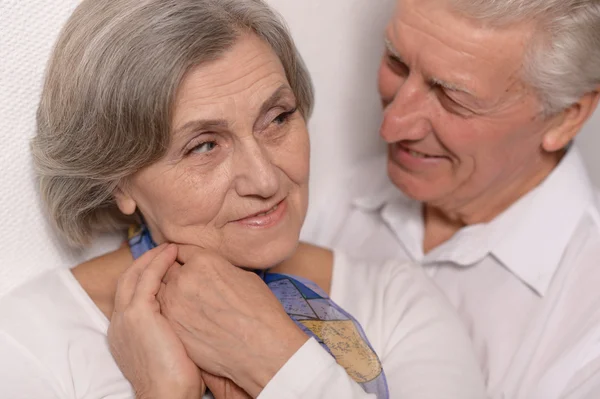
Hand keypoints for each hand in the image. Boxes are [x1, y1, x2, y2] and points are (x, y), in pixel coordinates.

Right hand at [108, 244, 203, 398]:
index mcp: (125, 332)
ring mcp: (127, 316)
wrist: (168, 395)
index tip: (164, 265)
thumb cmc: (177, 378)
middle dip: (145, 261)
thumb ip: (173, 325)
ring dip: (153, 257)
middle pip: (128, 279)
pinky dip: (159, 262)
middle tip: (165, 249)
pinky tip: (172, 254)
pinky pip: (148, 278)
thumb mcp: (170, 345)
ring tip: (170, 247)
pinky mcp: (138, 313)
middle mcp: (120, 322)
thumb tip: (192, 311)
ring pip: (135, 274)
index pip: (130, 294)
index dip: (145, 276)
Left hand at [157, 246, 308, 397]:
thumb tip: (210, 270)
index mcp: (203, 260)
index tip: (189, 264)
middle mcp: (183, 279)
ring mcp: (173, 305)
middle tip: (190, 286)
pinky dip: (173, 316)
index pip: (182, 251)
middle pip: (168, 271)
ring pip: (161, 293)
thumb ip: (217, 267)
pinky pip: (164, 316)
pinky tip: (190, 322)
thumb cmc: (260, 312)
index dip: (187, 258)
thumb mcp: (244, 275)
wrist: (261, 349)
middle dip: (176, 275)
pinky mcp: (171, 329)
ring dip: (172, 296)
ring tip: (191, 306)